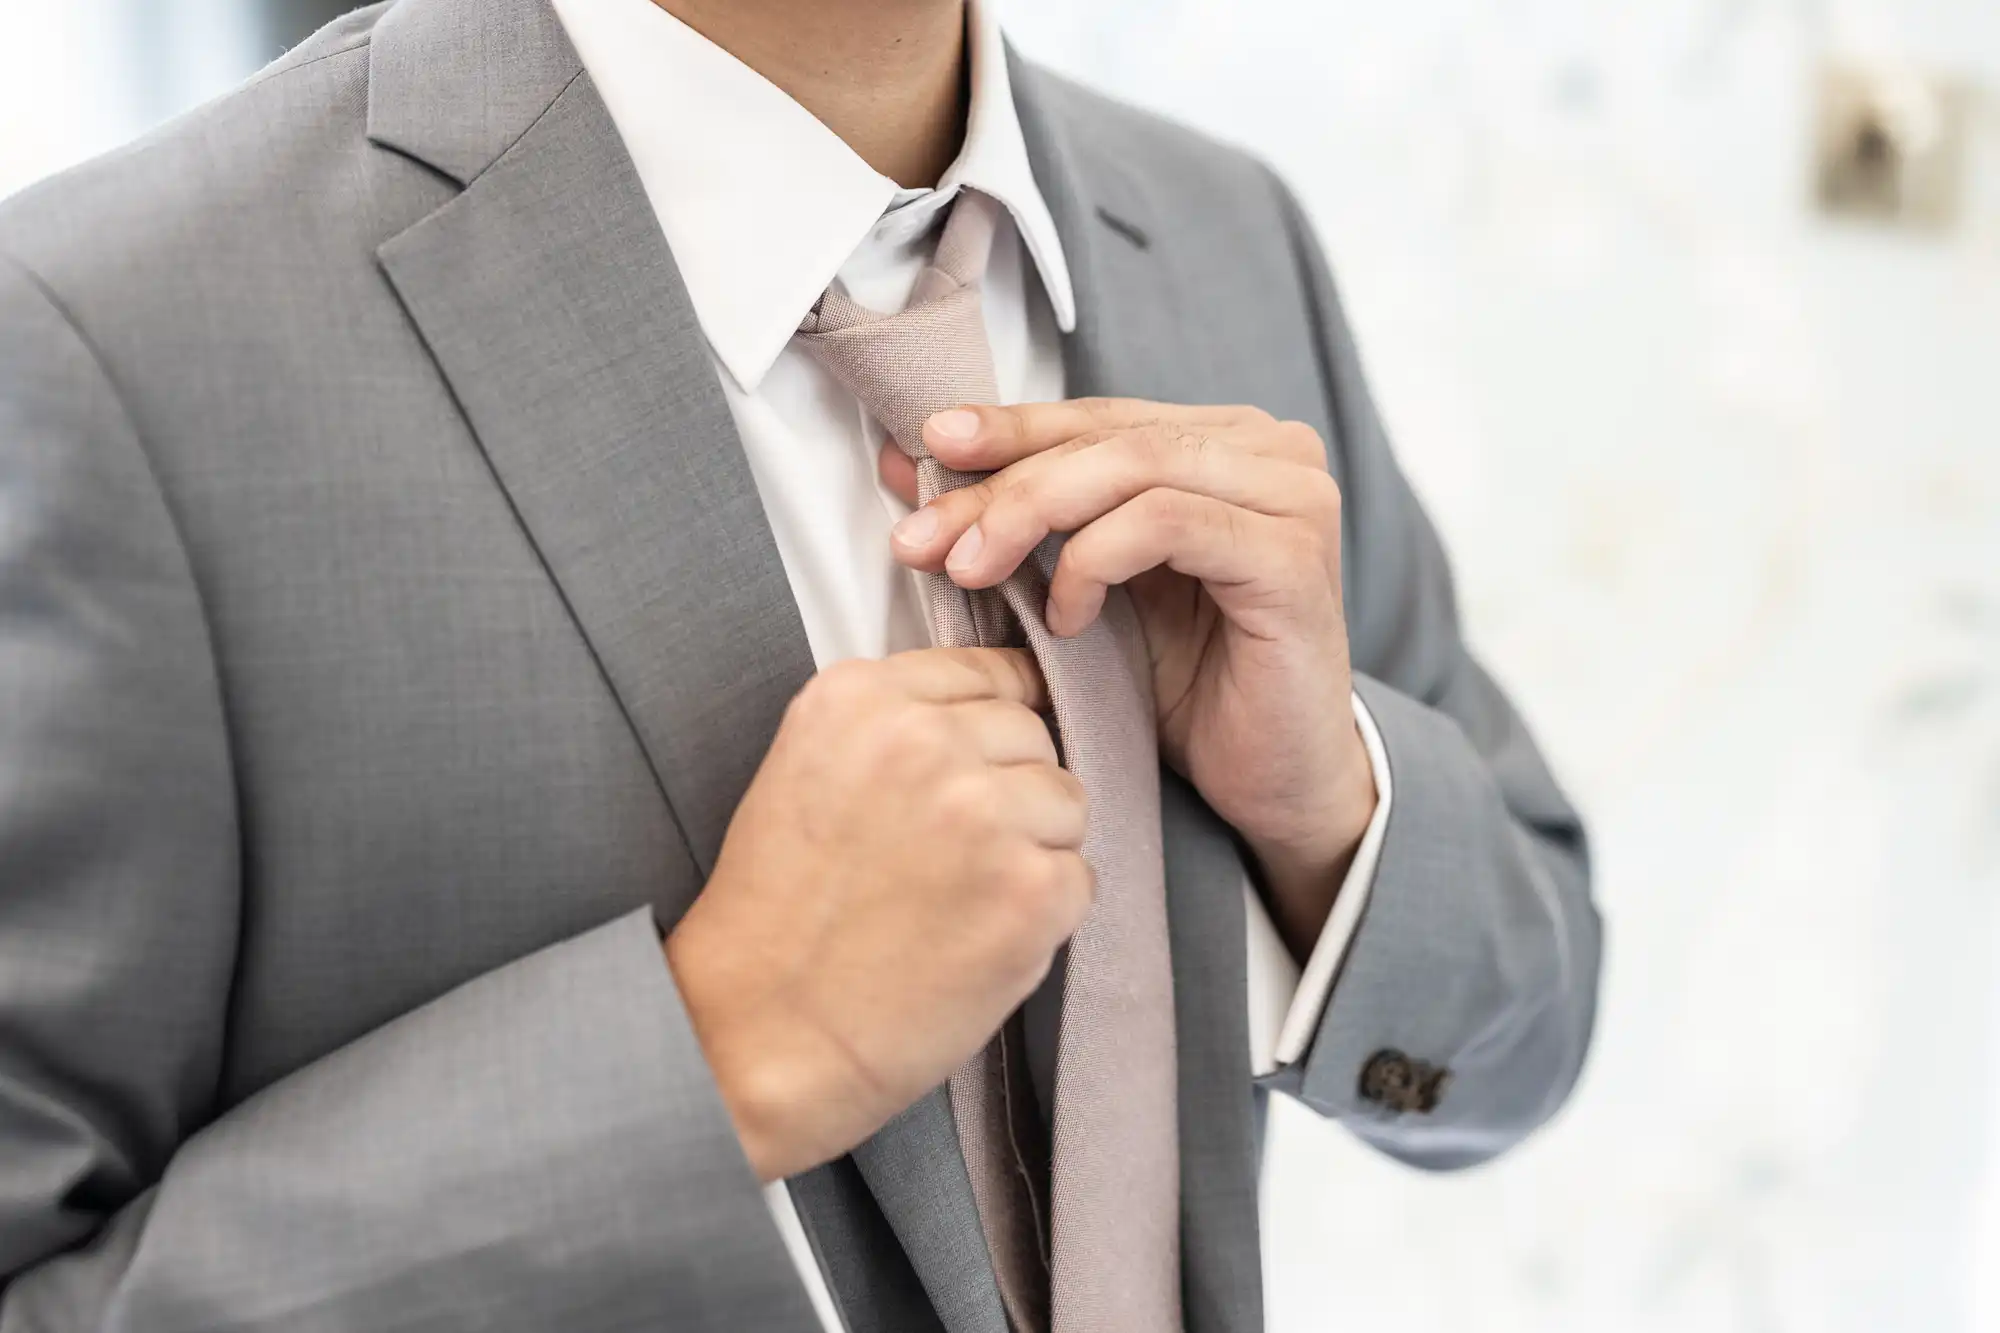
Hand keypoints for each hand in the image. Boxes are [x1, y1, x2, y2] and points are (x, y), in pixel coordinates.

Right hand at [664, 647, 1090, 1182]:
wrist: (758, 1034)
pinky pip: (1078, 878)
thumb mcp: (808, 770)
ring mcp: (985, 812)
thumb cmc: (777, 917)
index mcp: (860, 698)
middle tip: (952, 859)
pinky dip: (1043, 916)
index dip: (991, 727)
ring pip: (1067, 802)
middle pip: (1032, 735)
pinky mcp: (1030, 888)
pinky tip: (976, 939)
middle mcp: (925, 740)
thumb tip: (992, 707)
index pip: (988, 672)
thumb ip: (891, 725)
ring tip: (961, 901)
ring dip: (1033, 849)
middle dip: (1010, 790)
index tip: (982, 765)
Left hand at [881, 400, 1376, 955]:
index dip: (1006, 431)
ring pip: (1132, 466)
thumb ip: (1019, 520)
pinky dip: (1095, 559)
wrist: (1277, 787)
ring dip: (1029, 515)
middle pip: (1108, 436)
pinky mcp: (1294, 554)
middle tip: (923, 539)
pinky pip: (1167, 522)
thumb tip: (907, 464)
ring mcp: (1293, 496)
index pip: (1098, 416)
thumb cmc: (1190, 691)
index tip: (923, 452)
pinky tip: (1065, 617)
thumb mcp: (1085, 589)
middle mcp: (1271, 450)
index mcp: (1225, 441)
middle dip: (1000, 485)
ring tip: (971, 573)